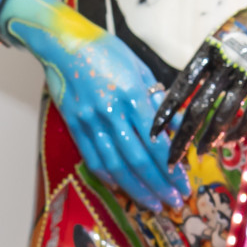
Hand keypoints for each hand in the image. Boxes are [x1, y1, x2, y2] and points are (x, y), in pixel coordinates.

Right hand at [0, 0, 186, 209]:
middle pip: (137, 160)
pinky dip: (108, 176)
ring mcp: (90, 121)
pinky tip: (121, 188)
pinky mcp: (75, 126)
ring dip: (136, 189)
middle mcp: (110, 112)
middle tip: (173, 202)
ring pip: (115, 165)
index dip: (171, 168)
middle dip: (158, 185)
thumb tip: (179, 129)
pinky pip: (93, 158)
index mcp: (131, 95)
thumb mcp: (141, 70)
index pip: (156, 142)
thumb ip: (159, 102)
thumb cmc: (106, 51)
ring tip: (152, 204)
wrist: (63, 43)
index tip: (184, 183)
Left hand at [153, 0, 246, 164]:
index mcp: (209, 50)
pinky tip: (226, 141)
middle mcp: (225, 64)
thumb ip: (207, 62)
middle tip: (170, 159)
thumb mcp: (223, 36)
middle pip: (197, 109)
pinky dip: (236, 131)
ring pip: (222, 116)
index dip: (165, 112)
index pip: (180, 87)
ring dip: (208, 138)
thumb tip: (188, 89)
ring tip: (198, 153)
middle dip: (181, 138)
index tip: (153, 132)